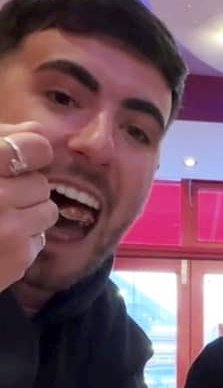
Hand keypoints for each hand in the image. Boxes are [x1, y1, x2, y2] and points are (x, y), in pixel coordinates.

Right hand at [0, 122, 58, 292]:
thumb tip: (37, 131)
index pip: (37, 146)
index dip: (32, 153)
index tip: (18, 162)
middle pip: (40, 182)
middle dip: (21, 192)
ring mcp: (8, 227)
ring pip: (48, 210)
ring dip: (27, 216)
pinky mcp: (18, 256)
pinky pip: (40, 238)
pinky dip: (22, 242)